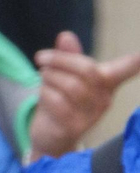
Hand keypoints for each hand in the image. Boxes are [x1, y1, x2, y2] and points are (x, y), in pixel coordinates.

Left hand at [29, 32, 139, 158]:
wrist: (50, 136)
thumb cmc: (60, 101)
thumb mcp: (63, 76)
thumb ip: (67, 56)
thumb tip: (66, 35)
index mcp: (107, 82)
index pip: (127, 68)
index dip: (135, 62)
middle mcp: (104, 98)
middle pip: (88, 71)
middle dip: (61, 59)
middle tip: (41, 57)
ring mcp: (91, 115)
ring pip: (72, 86)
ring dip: (50, 76)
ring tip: (42, 75)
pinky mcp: (74, 127)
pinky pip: (58, 103)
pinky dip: (45, 92)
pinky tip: (42, 92)